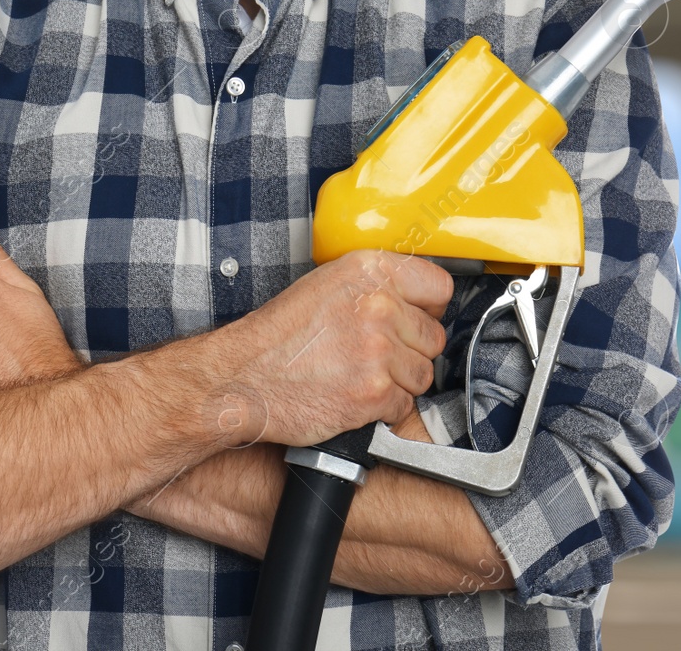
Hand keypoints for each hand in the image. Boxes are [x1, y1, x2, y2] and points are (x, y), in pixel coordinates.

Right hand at [216, 250, 451, 446]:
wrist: (242, 378)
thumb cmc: (279, 336)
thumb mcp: (325, 285)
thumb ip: (374, 287)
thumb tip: (416, 302)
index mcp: (369, 271)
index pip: (438, 288)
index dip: (427, 310)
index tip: (414, 321)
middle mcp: (378, 306)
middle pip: (433, 337)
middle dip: (410, 352)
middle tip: (375, 357)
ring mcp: (378, 351)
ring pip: (422, 375)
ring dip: (398, 383)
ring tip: (361, 377)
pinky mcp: (373, 393)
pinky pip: (404, 405)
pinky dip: (382, 409)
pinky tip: (353, 396)